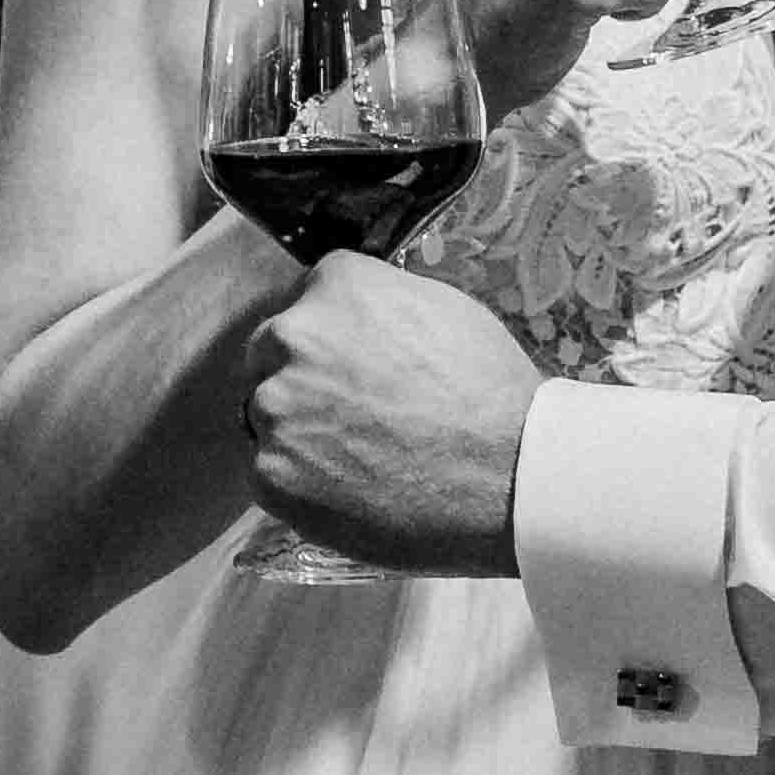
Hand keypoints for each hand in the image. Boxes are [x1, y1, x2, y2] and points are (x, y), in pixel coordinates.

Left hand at [244, 254, 538, 575]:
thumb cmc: (490, 392)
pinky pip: (268, 470)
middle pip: (271, 350)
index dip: (332, 333)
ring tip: (356, 456)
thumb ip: (380, 300)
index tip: (353, 361)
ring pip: (265, 412)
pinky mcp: (270, 473)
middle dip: (301, 375)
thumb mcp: (443, 308)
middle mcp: (293, 335)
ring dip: (297, 429)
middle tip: (350, 412)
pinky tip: (346, 489)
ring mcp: (275, 407)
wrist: (509, 479)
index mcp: (335, 285)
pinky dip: (298, 480)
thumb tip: (354, 311)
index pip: (308, 298)